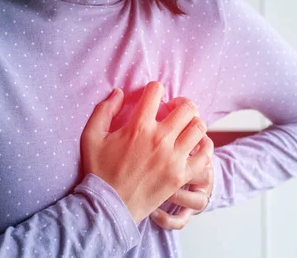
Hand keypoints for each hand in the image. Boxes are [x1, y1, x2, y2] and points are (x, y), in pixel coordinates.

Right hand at [80, 81, 212, 223]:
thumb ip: (103, 110)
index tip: (152, 98)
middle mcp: (160, 139)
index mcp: (138, 126)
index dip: (155, 89)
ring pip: (199, 128)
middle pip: (187, 107)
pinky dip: (204, 146)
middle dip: (181, 103)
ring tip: (184, 128)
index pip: (156, 91)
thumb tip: (119, 92)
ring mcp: (173, 158)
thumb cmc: (99, 171)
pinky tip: (195, 145)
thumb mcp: (91, 136)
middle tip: (173, 110)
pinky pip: (205, 155)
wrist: (109, 206)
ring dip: (193, 123)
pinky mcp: (181, 176)